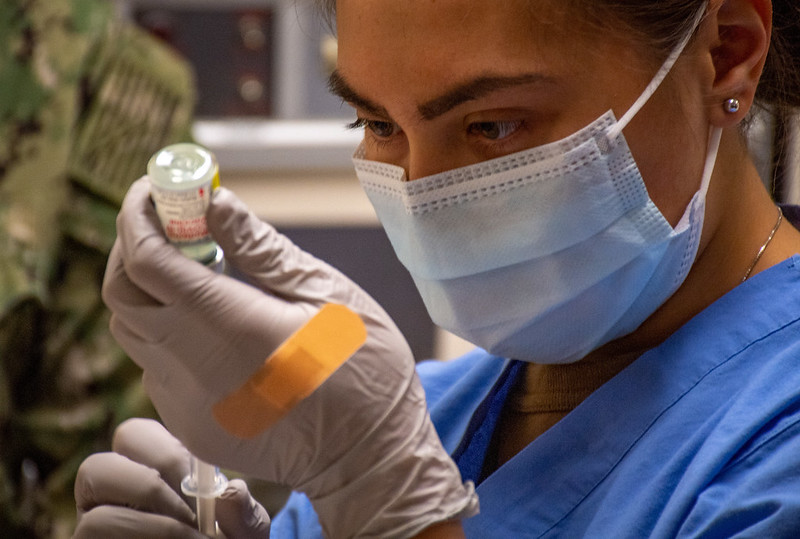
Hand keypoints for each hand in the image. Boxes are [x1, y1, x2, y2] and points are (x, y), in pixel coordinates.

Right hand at [73, 418, 269, 537]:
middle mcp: (109, 496)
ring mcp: (94, 529)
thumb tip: (231, 493)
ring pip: (96, 518)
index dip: (166, 454)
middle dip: (150, 488)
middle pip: (98, 467)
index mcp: (146, 467)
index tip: (202, 485)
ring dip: (154, 530)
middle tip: (191, 515)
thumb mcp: (244, 528)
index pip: (134, 435)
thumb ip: (241, 509)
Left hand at [101, 178, 476, 536]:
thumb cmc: (364, 369)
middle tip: (173, 223)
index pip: (148, 259)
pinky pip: (157, 365)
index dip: (141, 215)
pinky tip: (215, 325)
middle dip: (134, 246)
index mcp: (233, 327)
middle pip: (122, 293)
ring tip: (199, 270)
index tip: (155, 188)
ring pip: (133, 330)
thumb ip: (261, 248)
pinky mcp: (188, 425)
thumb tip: (214, 202)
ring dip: (150, 289)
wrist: (369, 456)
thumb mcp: (326, 294)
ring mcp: (185, 404)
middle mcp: (194, 369)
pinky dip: (170, 330)